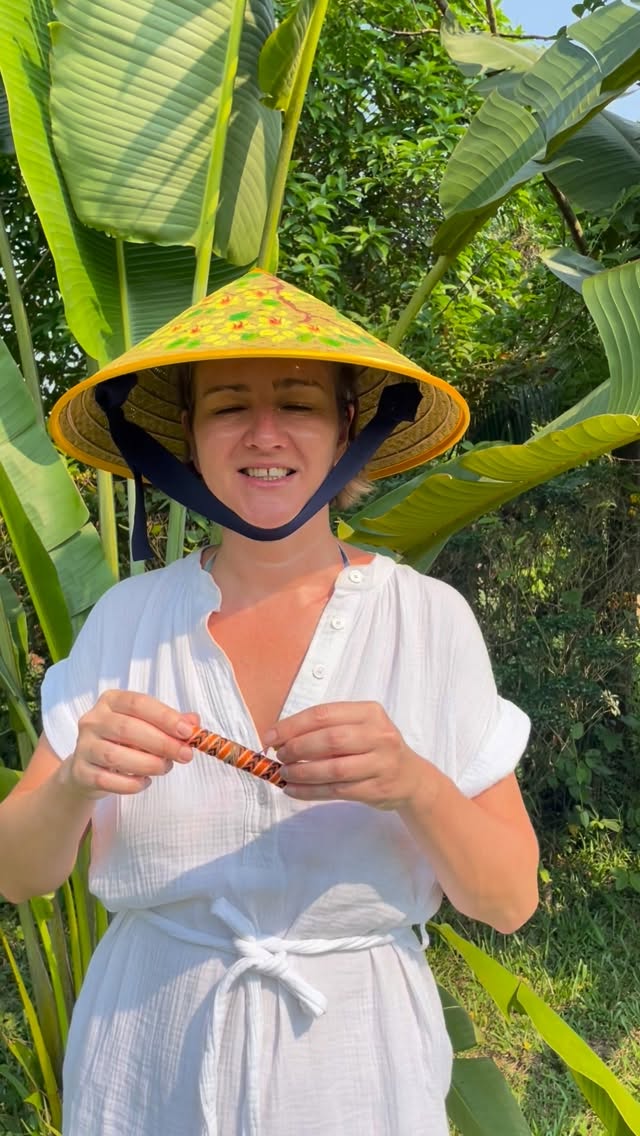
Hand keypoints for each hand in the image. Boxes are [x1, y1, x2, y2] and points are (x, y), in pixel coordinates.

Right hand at [62, 690, 198, 800]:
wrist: (89, 768)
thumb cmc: (124, 742)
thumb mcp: (147, 726)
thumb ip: (171, 723)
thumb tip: (194, 722)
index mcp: (111, 701)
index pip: (138, 703)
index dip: (165, 717)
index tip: (188, 731)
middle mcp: (93, 720)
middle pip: (127, 729)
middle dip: (162, 743)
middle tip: (185, 755)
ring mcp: (83, 746)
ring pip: (116, 756)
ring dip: (148, 764)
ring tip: (165, 768)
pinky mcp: (80, 772)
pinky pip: (106, 780)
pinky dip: (130, 784)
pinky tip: (144, 782)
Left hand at [265, 701, 426, 809]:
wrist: (411, 778)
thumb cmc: (374, 748)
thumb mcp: (359, 727)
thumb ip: (325, 728)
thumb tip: (279, 738)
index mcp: (369, 712)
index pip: (324, 715)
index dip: (292, 726)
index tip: (270, 737)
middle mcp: (379, 735)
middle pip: (329, 740)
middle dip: (297, 749)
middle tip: (280, 757)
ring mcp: (382, 763)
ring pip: (334, 769)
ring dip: (302, 773)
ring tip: (284, 774)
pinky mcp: (378, 789)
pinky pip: (338, 791)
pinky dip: (311, 792)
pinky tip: (294, 790)